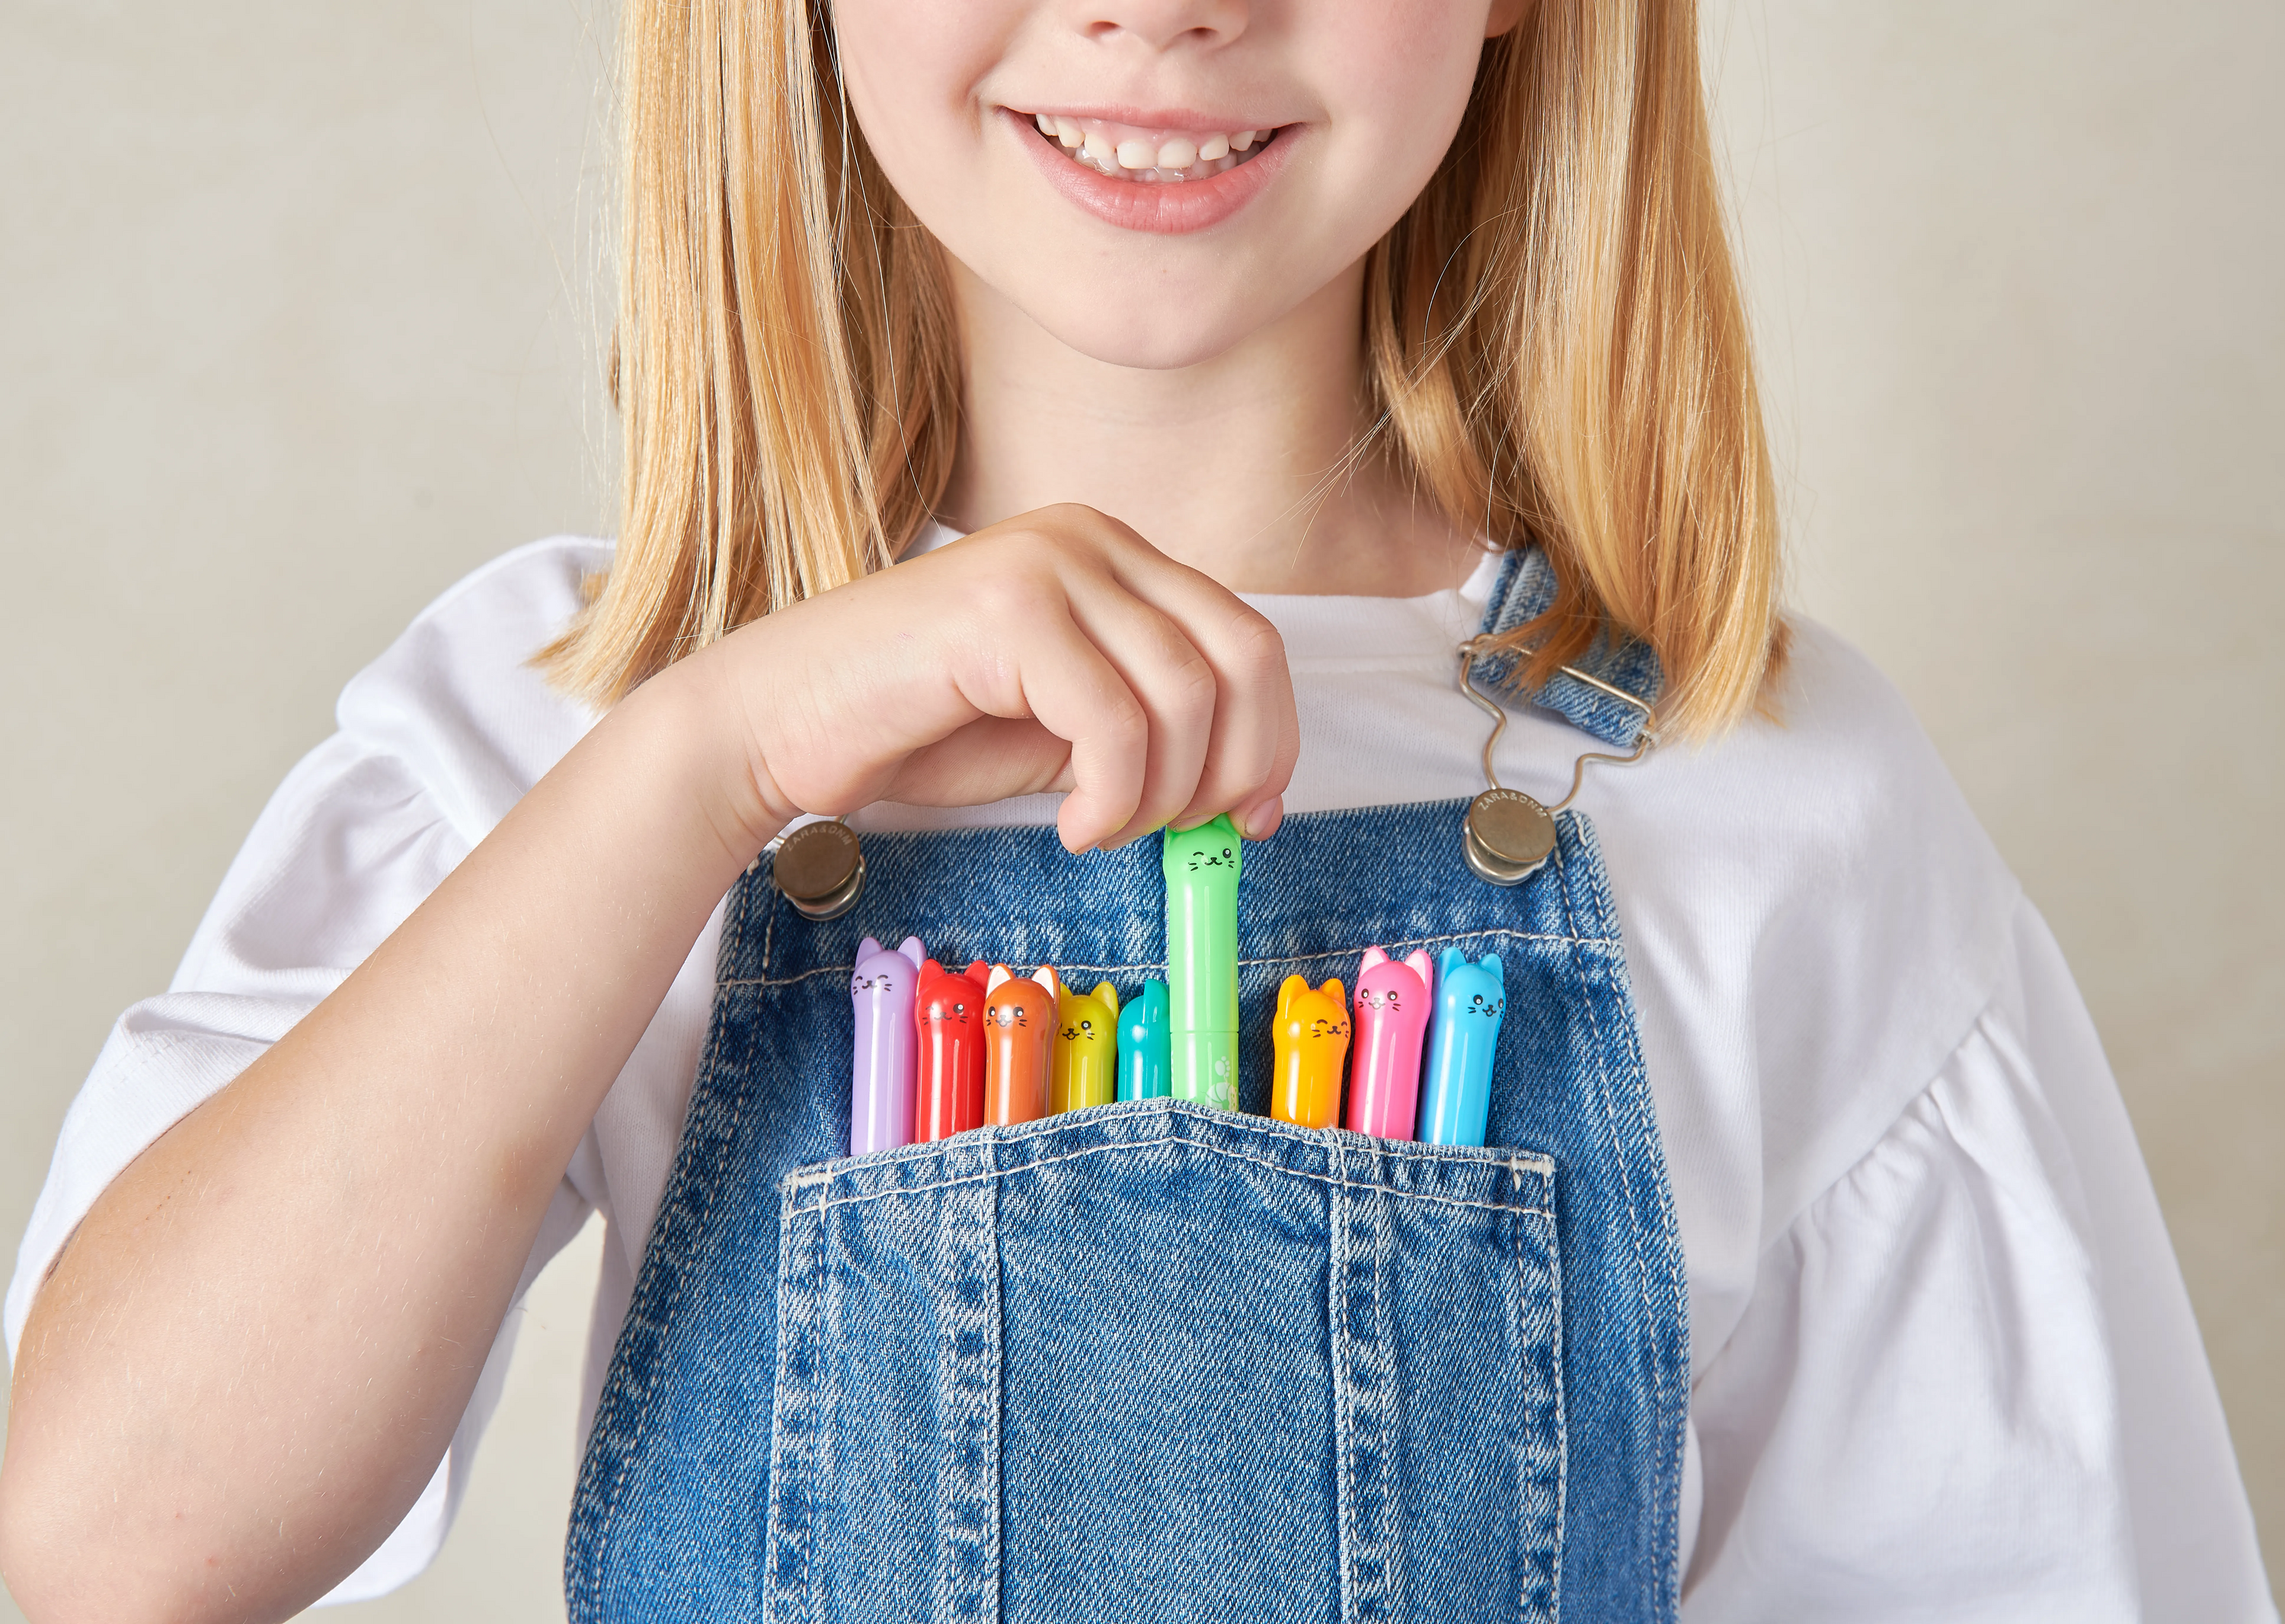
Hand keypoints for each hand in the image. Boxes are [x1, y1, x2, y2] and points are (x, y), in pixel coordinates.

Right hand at [693, 505, 1298, 852]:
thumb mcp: (1066, 732)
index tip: (1249, 818)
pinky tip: (1072, 828)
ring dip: (1163, 795)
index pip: (1249, 639)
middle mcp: (1090, 538)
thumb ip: (1153, 739)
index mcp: (1114, 555)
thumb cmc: (918, 730)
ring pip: (1186, 696)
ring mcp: (1048, 562)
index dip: (1270, 739)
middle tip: (1178, 833)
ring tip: (1103, 829)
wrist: (780, 726)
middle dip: (1233, 768)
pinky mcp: (1006, 609)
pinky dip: (1113, 799)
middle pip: (1242, 657)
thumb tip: (1253, 794)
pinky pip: (1117, 722)